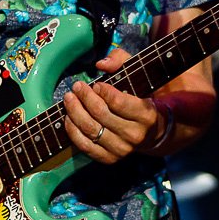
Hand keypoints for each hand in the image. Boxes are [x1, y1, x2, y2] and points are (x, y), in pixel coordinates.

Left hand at [61, 49, 163, 163]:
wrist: (150, 132)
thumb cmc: (140, 98)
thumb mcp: (137, 74)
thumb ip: (121, 60)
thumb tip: (101, 64)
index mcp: (146, 115)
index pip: (118, 102)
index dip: (102, 91)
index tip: (96, 84)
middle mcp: (135, 135)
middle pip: (101, 114)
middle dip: (85, 97)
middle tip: (77, 86)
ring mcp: (121, 150)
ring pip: (91, 129)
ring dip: (75, 111)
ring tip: (69, 98)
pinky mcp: (109, 159)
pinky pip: (84, 145)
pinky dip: (73, 130)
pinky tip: (68, 117)